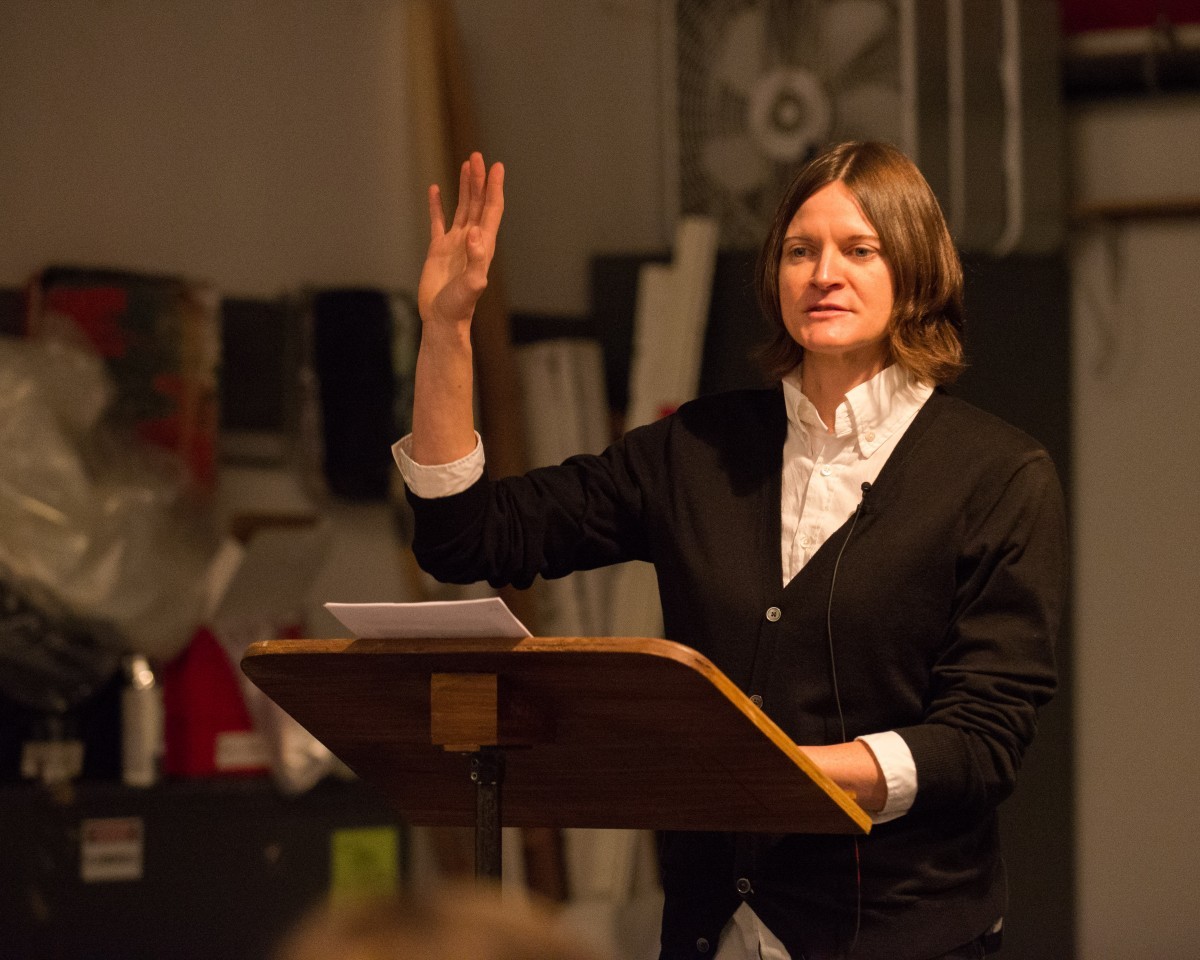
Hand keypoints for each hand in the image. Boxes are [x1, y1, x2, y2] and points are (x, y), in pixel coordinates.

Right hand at [418, 152, 504, 328]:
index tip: (497, 166)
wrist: (442, 320)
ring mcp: (455, 244)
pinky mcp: (438, 250)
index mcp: (482, 245)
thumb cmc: (459, 307)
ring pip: (462, 208)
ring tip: (466, 165)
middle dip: (479, 180)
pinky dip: (437, 205)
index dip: (494, 188)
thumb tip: (475, 234)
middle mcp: (471, 241)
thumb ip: (476, 261)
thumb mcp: (472, 285)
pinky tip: (435, 189)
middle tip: (478, 156)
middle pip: (478, 203)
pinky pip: (438, 221)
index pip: (491, 210)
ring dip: (464, 187)